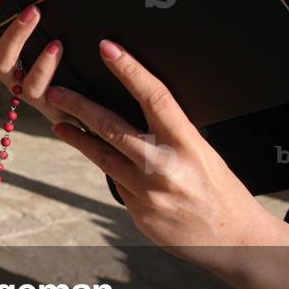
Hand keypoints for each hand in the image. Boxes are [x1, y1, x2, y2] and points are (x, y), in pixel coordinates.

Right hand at [0, 0, 70, 125]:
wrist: (83, 103)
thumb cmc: (55, 60)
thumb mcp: (38, 29)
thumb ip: (16, 6)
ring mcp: (16, 83)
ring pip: (3, 62)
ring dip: (15, 35)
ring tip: (34, 11)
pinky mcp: (40, 100)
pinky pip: (34, 86)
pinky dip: (44, 66)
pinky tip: (56, 46)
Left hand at [45, 39, 285, 264]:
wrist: (234, 239)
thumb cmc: (220, 187)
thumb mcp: (201, 151)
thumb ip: (169, 132)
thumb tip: (135, 107)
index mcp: (187, 143)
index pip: (153, 97)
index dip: (129, 69)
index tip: (108, 48)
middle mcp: (164, 166)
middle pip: (111, 127)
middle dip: (78, 106)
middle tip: (54, 91)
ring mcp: (146, 192)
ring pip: (101, 157)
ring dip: (77, 137)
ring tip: (59, 123)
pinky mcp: (137, 212)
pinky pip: (114, 181)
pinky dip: (107, 167)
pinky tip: (100, 158)